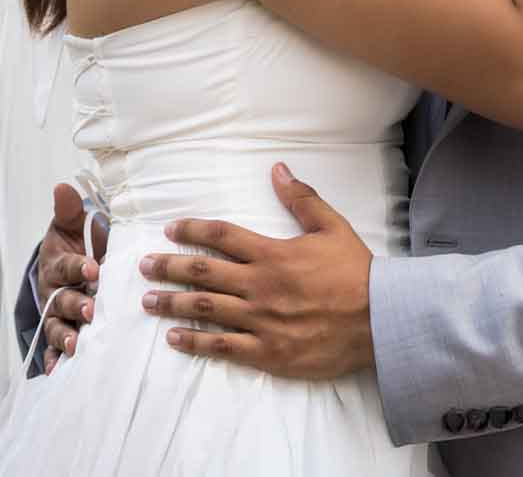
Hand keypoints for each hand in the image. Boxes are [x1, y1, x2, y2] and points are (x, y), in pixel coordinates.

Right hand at [37, 182, 106, 371]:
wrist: (67, 265)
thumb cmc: (74, 243)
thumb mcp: (71, 225)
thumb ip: (69, 210)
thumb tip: (62, 186)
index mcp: (57, 264)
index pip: (66, 265)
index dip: (78, 266)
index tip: (93, 267)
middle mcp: (54, 292)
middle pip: (61, 300)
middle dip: (74, 304)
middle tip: (90, 309)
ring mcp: (55, 315)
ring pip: (56, 327)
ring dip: (64, 336)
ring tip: (74, 345)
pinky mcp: (59, 333)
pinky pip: (52, 349)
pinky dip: (53, 360)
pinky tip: (57, 372)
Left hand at [139, 164, 373, 379]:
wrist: (379, 320)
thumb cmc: (356, 272)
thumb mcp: (332, 226)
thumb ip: (301, 199)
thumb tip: (277, 170)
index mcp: (272, 254)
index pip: (222, 236)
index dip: (192, 230)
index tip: (171, 229)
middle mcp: (259, 286)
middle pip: (203, 273)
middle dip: (169, 267)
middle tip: (143, 266)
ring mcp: (260, 321)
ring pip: (205, 309)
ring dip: (172, 304)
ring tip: (148, 300)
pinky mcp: (266, 351)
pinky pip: (222, 346)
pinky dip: (195, 342)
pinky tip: (174, 338)